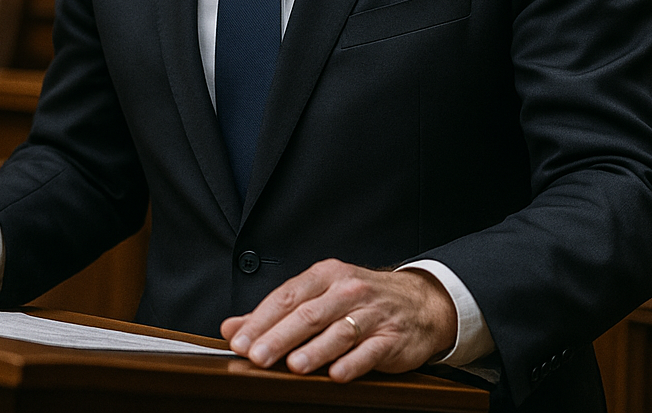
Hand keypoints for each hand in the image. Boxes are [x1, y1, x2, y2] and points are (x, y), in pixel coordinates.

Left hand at [220, 259, 457, 381]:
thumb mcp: (319, 296)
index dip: (262, 319)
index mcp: (326, 276)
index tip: (240, 341)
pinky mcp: (391, 337)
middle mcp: (347, 290)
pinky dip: (352, 363)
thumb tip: (233, 328)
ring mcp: (371, 313)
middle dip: (280, 336)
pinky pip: (370, 351)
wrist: (418, 302)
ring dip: (314, 350)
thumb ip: (276, 313)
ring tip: (293, 366)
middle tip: (257, 357)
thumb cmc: (359, 300)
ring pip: (338, 331)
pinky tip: (337, 375)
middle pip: (308, 313)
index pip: (288, 296)